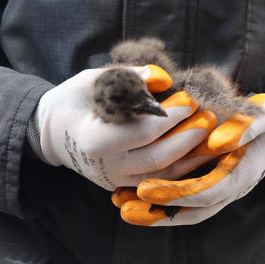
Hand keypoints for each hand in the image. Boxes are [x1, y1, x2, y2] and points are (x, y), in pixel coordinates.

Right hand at [35, 66, 216, 189]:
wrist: (52, 131)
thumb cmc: (75, 99)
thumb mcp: (95, 79)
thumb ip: (129, 77)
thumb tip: (164, 78)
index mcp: (95, 140)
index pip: (144, 132)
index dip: (172, 116)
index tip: (190, 99)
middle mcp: (106, 166)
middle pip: (159, 158)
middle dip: (188, 138)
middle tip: (208, 117)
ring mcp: (115, 180)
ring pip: (163, 176)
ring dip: (191, 158)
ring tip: (212, 137)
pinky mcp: (123, 185)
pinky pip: (158, 181)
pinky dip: (181, 169)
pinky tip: (198, 153)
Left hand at [114, 93, 264, 225]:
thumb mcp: (259, 117)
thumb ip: (242, 129)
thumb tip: (217, 143)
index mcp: (240, 174)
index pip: (205, 192)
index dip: (175, 193)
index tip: (145, 189)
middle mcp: (229, 189)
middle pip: (191, 210)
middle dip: (156, 211)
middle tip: (123, 206)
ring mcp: (219, 190)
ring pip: (185, 211)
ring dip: (154, 211)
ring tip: (120, 204)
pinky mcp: (209, 184)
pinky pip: (185, 201)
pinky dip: (161, 202)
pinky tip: (133, 194)